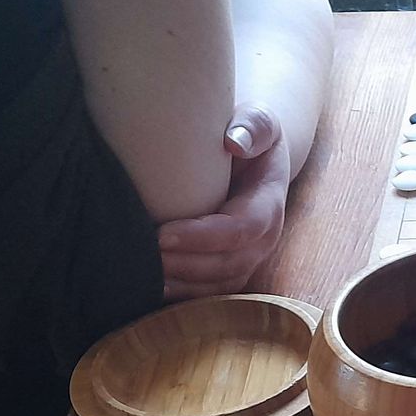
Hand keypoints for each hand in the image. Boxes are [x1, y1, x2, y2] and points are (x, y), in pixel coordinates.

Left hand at [156, 105, 290, 299]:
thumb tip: (233, 141)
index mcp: (269, 203)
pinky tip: (156, 285)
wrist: (254, 155)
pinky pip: (214, 291)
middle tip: (145, 256)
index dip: (204, 237)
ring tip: (146, 274)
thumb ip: (254, 126)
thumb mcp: (259, 121)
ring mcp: (251, 257)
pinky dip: (186, 293)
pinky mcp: (234, 267)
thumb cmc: (250, 136)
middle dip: (188, 265)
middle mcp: (265, 238)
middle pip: (230, 264)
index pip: (242, 228)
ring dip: (185, 284)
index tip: (163, 234)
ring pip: (221, 283)